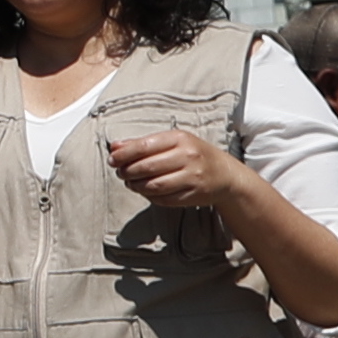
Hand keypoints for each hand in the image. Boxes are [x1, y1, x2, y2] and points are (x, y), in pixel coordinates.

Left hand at [102, 124, 256, 216]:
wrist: (225, 174)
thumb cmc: (194, 154)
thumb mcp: (173, 142)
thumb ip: (143, 143)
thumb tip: (115, 146)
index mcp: (180, 139)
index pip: (144, 146)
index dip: (124, 154)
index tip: (112, 159)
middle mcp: (188, 157)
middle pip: (146, 167)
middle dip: (127, 171)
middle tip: (120, 173)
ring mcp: (192, 177)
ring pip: (153, 185)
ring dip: (136, 186)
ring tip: (130, 183)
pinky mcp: (193, 195)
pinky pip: (163, 199)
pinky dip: (149, 196)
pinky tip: (145, 191)